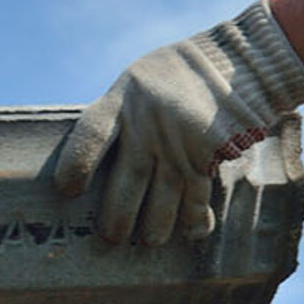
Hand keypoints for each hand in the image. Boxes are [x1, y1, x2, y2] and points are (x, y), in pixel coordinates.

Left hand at [54, 0, 303, 244]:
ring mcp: (182, 141)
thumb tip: (86, 167)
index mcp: (122, 100)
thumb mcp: (134, 84)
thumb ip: (115, 119)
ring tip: (148, 241)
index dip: (76, 166)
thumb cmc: (170, 77)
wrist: (236, 62)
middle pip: (129, 179)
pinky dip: (195, 219)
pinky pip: (198, 196)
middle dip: (118, 216)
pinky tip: (191, 233)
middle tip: (111, 238)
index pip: (91, 135)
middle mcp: (150, 123)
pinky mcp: (211, 155)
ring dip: (156, 225)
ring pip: (164, 196)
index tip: (67, 192)